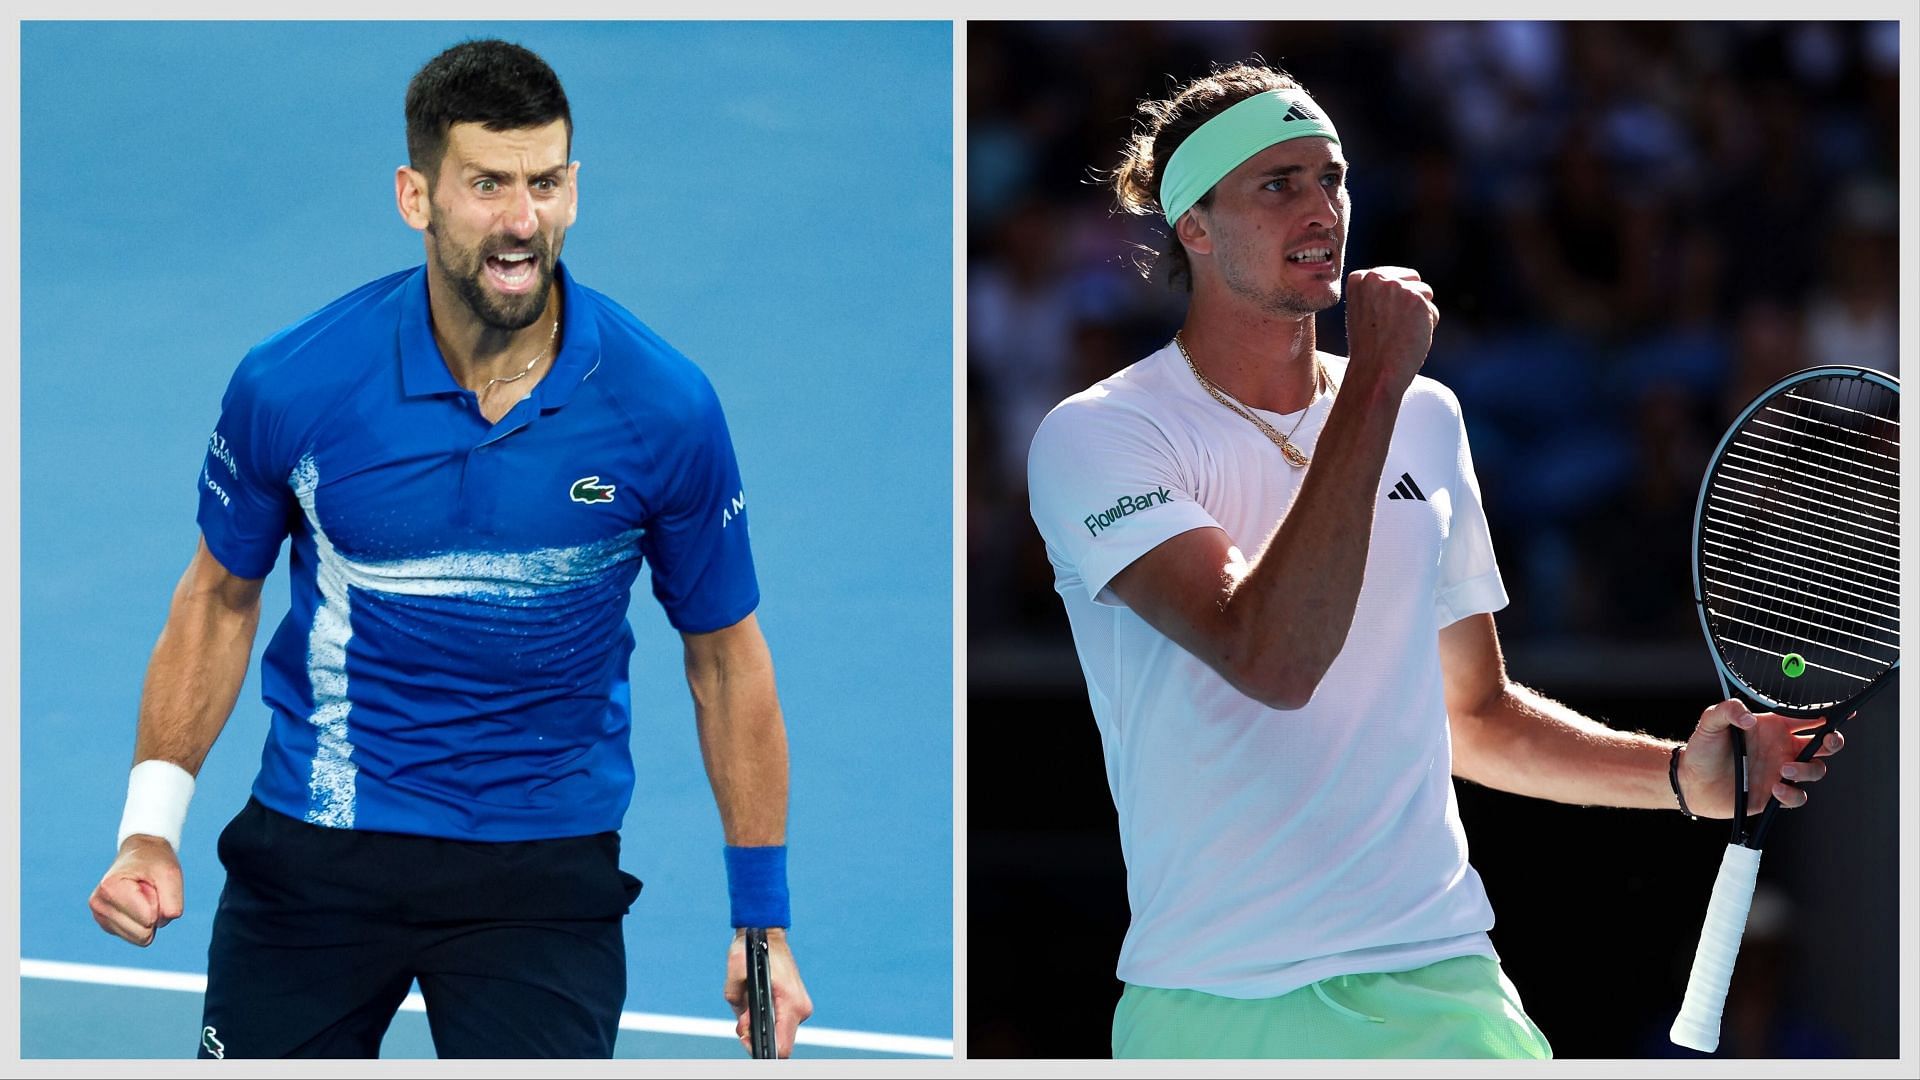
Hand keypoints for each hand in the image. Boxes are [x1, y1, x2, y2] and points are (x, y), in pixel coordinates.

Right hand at [88, 835, 184, 945]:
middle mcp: (99, 904)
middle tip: (149, 890)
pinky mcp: (107, 925)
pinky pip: (136, 937)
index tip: (150, 883)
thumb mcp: (171, 873)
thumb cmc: (155, 862)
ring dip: (150, 917)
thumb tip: (164, 921)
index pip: (148, 919)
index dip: (159, 902)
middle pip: (143, 933)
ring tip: (142, 896)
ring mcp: (100, 916)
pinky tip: (137, 903)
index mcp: (110, 888)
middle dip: (155, 913)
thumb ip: (172, 900)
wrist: (140, 854)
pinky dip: (143, 922)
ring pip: (140, 938)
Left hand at [723, 927, 813, 1057]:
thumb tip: (743, 1025)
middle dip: (758, 1036)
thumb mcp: (735, 973)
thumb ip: (736, 1002)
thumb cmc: (752, 949)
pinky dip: (767, 1019)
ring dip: (761, 1026)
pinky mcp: (797, 1003)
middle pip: (780, 1042)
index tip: (747, 1037)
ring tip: (746, 1009)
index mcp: (789, 1002)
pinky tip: (754, 1006)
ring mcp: (801, 1006)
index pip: (782, 1047)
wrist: (766, 931)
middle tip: (743, 1019)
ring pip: (780, 1032)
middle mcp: (800, 1008)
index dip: (761, 1048)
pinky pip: (781, 1022)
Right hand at [1344, 266, 1436, 395]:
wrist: (1374, 371)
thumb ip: (1379, 292)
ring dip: (1419, 314)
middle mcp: (1376, 278)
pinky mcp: (1417, 300)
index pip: (1394, 276)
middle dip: (1409, 302)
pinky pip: (1433, 311)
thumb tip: (1405, 280)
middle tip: (1390, 327)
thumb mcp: (1363, 311)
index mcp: (1359, 279)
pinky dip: (1427, 327)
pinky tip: (1408, 338)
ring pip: (1425, 293)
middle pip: (1412, 280)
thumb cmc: (1369, 348)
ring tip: (1398, 333)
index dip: (1393, 300)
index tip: (1379, 320)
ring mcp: (1397, 287)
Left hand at [1677, 699, 1844, 817]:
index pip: (1808, 718)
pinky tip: (1775, 788)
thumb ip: (1727, 710)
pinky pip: (1797, 797)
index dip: (1828, 714)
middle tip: (1828, 740)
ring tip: (1783, 769)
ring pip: (1815, 769)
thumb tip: (1749, 717)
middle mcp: (1782, 748)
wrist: (1691, 781)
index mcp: (1773, 727)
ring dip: (1807, 769)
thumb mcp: (1710, 722)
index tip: (1845, 711)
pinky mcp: (1775, 794)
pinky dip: (1792, 794)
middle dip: (1833, 741)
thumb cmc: (1702, 749)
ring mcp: (1781, 772)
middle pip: (1823, 744)